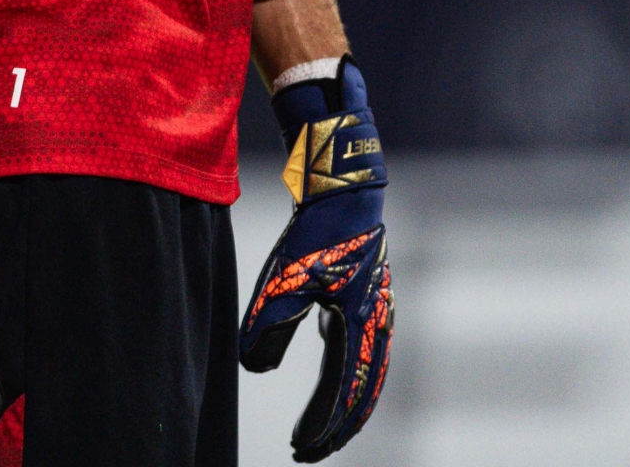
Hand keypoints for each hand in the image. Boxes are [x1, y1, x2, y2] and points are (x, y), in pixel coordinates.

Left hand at [239, 57, 391, 459]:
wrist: (344, 189)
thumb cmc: (316, 233)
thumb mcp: (285, 279)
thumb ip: (269, 325)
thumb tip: (254, 368)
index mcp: (360, 325)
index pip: (344, 392)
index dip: (323, 426)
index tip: (301, 449)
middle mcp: (376, 323)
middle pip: (362, 390)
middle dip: (337, 425)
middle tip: (310, 451)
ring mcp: (376, 308)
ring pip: (367, 371)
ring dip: (346, 402)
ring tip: (324, 426)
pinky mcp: (367, 294)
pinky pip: (364, 346)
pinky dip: (350, 371)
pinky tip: (334, 371)